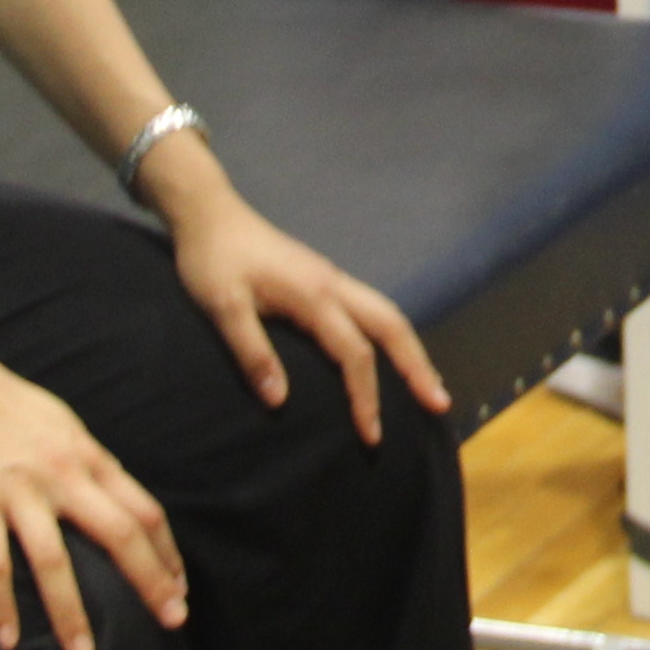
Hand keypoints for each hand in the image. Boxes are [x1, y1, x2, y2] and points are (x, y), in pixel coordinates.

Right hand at [0, 356, 187, 649]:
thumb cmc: (7, 404)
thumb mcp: (65, 427)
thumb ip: (90, 464)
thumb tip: (116, 497)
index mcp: (89, 459)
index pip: (144, 512)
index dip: (167, 554)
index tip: (179, 588)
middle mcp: (63, 477)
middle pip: (119, 534)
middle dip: (150, 582)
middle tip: (171, 622)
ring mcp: (19, 493)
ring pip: (55, 561)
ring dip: (72, 613)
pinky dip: (1, 605)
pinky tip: (8, 640)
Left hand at [165, 196, 450, 442]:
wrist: (209, 215)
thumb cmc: (212, 262)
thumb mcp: (223, 308)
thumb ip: (252, 352)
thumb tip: (280, 401)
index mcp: (314, 295)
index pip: (354, 353)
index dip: (366, 396)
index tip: (371, 434)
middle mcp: (335, 285)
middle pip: (392, 325)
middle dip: (418, 366)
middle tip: (439, 404)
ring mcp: (333, 279)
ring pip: (387, 314)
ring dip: (410, 350)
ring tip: (427, 384)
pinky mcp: (324, 280)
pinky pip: (372, 310)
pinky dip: (391, 337)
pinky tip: (389, 355)